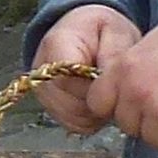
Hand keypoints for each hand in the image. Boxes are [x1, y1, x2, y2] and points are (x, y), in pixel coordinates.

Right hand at [35, 6, 137, 133]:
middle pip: (66, 103)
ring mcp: (41, 90)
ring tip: (106, 93)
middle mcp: (39, 69)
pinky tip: (98, 102)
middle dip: (96, 102)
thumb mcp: (118, 34)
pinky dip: (90, 119)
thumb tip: (105, 85)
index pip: (65, 79)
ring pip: (69, 117)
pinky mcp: (48, 106)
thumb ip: (112, 57)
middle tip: (112, 89)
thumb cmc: (105, 33)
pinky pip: (72, 124)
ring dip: (94, 112)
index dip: (92, 88)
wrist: (90, 35)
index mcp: (55, 44)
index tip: (109, 82)